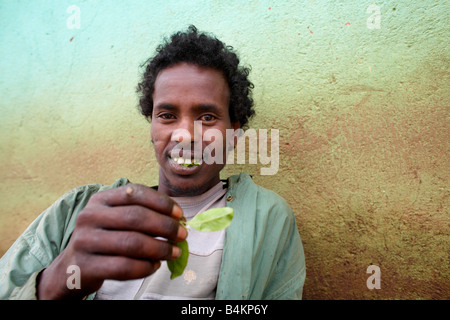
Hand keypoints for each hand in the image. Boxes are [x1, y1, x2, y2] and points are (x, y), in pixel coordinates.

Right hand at [37, 184, 186, 298]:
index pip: (135, 193)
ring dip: (160, 248)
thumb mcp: (116, 219)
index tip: (180, 214)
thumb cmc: (104, 239)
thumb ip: (141, 214)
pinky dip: (145, 267)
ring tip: (174, 252)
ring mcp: (85, 241)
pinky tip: (155, 265)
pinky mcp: (85, 266)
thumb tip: (178, 220)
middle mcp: (90, 216)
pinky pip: (123, 266)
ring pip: (132, 243)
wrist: (72, 268)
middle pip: (136, 217)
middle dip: (165, 226)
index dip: (162, 202)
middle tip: (183, 235)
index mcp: (100, 199)